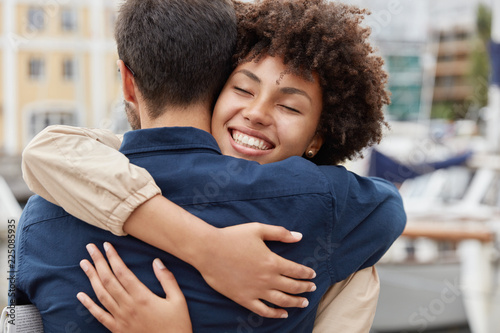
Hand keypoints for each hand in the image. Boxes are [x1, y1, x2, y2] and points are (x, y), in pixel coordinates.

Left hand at [77, 243, 191, 332]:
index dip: (113, 257)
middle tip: (90, 248)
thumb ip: (167, 280)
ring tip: (84, 264)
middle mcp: (128, 306)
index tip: (107, 245)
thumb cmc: (177, 325)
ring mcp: (120, 319)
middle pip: (109, 280)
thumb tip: (157, 262)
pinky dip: (88, 305)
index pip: (123, 272)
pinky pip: (99, 316)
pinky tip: (80, 295)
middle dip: (98, 262)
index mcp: (143, 297)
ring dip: (91, 278)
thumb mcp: (178, 300)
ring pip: (101, 295)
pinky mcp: (117, 329)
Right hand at [193, 223, 316, 318]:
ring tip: (304, 303)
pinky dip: (275, 314)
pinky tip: (283, 313)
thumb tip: (299, 236)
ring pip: (282, 301)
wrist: (208, 250)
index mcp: (272, 261)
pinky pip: (263, 310)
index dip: (307, 274)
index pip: (296, 270)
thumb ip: (280, 233)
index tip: (312, 275)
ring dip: (295, 302)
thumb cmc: (232, 237)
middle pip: (292, 287)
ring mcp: (256, 290)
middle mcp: (267, 278)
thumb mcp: (258, 229)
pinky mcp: (244, 299)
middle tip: (312, 288)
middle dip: (305, 288)